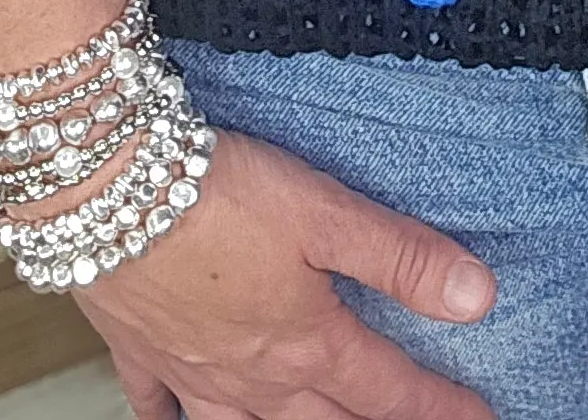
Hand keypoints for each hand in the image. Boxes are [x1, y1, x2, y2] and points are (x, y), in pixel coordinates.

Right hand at [81, 129, 497, 419]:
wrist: (107, 190)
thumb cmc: (217, 193)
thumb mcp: (327, 214)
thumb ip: (402, 259)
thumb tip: (478, 299)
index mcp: (305, 343)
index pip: (388, 389)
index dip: (439, 405)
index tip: (480, 419)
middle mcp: (252, 374)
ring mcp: (192, 370)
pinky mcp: (140, 349)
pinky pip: (157, 407)